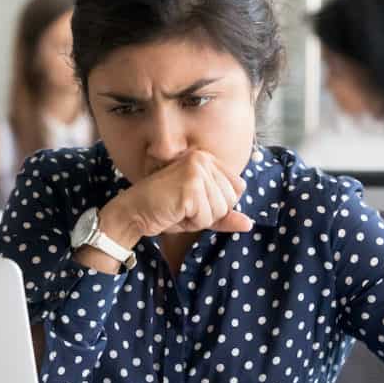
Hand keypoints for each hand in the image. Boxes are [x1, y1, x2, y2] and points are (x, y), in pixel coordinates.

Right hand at [100, 150, 253, 247]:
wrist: (134, 212)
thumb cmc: (164, 211)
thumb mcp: (199, 213)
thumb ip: (224, 216)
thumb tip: (249, 223)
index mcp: (207, 159)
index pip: (237, 188)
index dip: (219, 205)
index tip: (193, 203)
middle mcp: (204, 159)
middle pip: (231, 199)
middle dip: (210, 213)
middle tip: (184, 207)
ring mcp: (197, 169)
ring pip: (221, 209)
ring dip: (200, 218)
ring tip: (179, 209)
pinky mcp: (191, 184)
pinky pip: (208, 216)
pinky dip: (192, 222)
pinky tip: (175, 212)